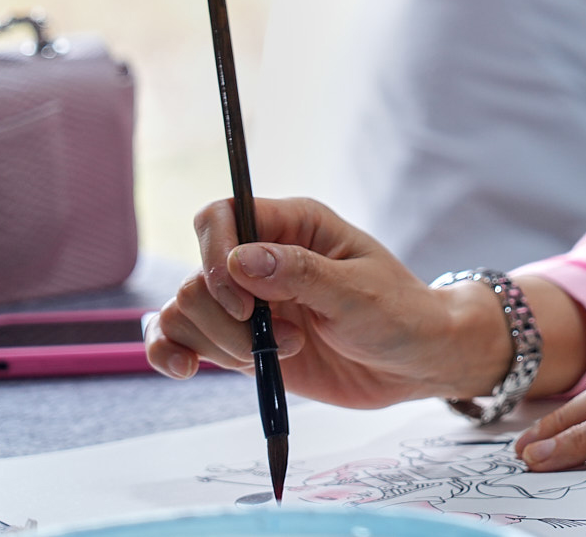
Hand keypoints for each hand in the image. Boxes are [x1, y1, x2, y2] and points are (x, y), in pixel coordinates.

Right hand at [145, 196, 525, 407]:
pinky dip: (171, 353)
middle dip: (227, 319)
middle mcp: (262, 258)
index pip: (221, 215)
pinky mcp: (241, 341)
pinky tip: (185, 370)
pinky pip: (183, 339)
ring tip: (275, 357)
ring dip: (219, 343)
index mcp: (294, 225)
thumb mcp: (357, 293)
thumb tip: (239, 258)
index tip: (246, 303)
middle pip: (198, 274)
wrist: (414, 362)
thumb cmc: (399, 314)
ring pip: (185, 309)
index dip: (216, 256)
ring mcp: (249, 302)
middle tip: (285, 340)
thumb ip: (300, 275)